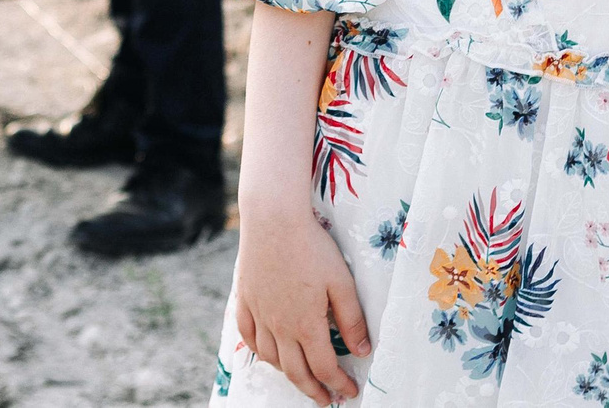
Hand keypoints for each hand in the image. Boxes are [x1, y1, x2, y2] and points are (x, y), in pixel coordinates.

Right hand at [228, 207, 369, 404]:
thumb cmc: (312, 247)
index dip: (339, 384)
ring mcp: (259, 314)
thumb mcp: (341, 282)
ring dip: (287, 373)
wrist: (273, 219)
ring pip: (270, 357)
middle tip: (325, 399)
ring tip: (300, 376)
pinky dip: (258, 351)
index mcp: (306, 325)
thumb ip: (352, 319)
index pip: (324, 367)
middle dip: (312, 390)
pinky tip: (266, 352)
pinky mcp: (245, 299)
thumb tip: (363, 351)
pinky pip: (247, 335)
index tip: (349, 390)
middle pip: (295, 371)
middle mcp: (280, 326)